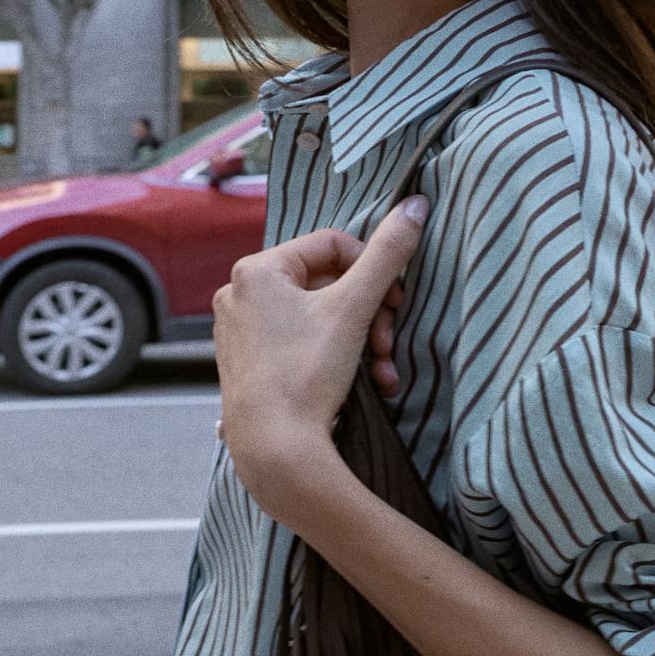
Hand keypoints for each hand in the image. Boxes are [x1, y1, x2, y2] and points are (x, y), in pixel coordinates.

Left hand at [213, 197, 427, 532]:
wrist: (274, 451)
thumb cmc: (306, 375)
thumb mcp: (355, 307)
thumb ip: (388, 253)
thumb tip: (415, 205)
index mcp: (256, 270)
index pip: (332, 246)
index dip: (373, 269)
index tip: (394, 301)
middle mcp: (238, 296)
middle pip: (326, 285)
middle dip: (369, 315)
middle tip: (389, 341)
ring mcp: (239, 334)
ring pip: (317, 321)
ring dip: (359, 342)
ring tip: (381, 371)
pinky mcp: (247, 367)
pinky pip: (299, 347)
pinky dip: (333, 360)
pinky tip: (359, 384)